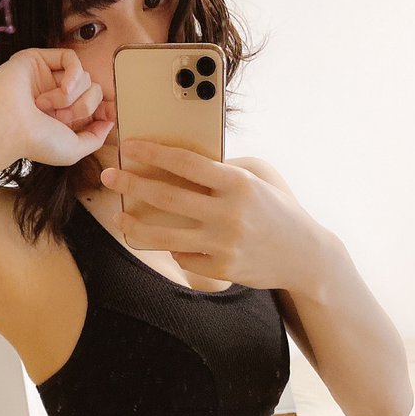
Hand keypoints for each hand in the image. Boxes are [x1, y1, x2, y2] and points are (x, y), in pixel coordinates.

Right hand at [0, 47, 114, 166]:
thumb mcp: (73, 150)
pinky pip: (71, 58)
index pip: (95, 105)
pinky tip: (61, 89)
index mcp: (63, 117)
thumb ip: (95, 138)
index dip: (105, 109)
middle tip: (61, 118)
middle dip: (83, 108)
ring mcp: (47, 77)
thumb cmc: (36, 142)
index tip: (110, 115)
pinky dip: (73, 75)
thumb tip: (110, 122)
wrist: (7, 126)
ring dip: (72, 97)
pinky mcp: (38, 59)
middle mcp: (56, 96)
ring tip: (47, 107)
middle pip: (93, 91)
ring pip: (84, 77)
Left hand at [99, 140, 322, 294]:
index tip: (128, 146)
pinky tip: (169, 241)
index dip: (152, 153)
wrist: (305, 256)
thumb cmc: (279, 208)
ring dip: (134, 225)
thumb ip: (225, 168)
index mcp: (238, 182)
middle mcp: (228, 213)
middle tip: (109, 176)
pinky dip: (174, 248)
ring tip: (119, 216)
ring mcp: (223, 244)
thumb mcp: (260, 176)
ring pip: (164, 235)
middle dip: (131, 184)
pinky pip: (183, 256)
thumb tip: (180, 164)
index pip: (185, 163)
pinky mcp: (221, 269)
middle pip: (166, 197)